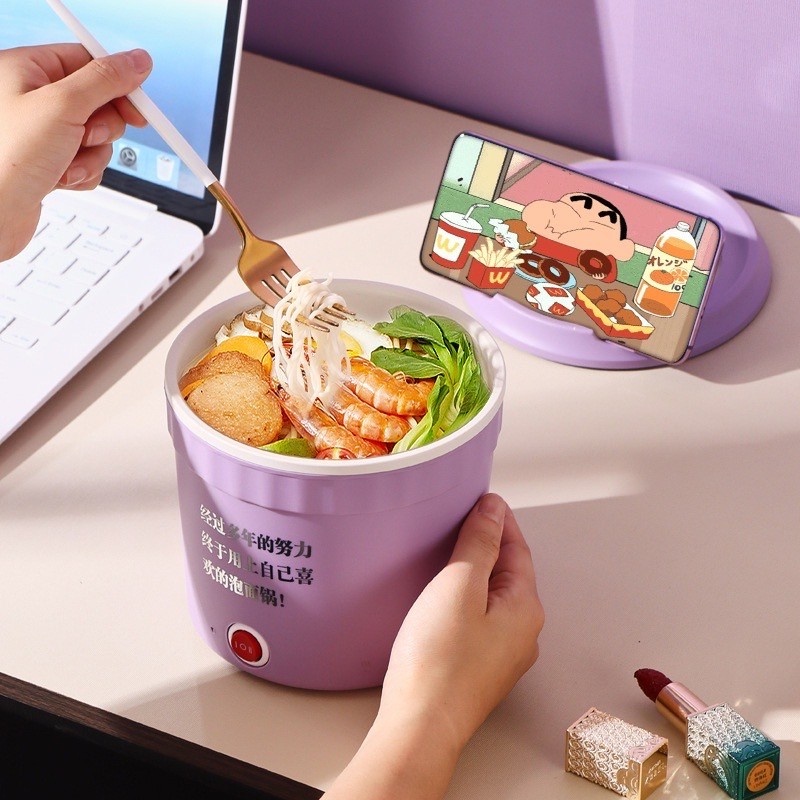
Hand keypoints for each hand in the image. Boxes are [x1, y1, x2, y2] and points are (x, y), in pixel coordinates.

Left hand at [0, 44, 151, 260]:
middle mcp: (31, 97)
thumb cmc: (6, 158)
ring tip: (66, 164)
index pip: (88, 62)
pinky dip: (82, 173)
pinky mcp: (48, 160)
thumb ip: (105, 80)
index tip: (138, 105)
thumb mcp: (63, 106)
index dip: (117, 84)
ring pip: (95, 138)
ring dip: (91, 156)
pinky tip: (61, 178)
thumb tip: (136, 61)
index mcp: (26, 69)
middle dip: (100, 128)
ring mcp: (40, 132)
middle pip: (97, 103)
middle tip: (83, 136)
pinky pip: (86, 161)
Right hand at [322, 493, 543, 799]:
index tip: (482, 499)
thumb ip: (479, 543)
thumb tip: (493, 509)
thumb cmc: (439, 661)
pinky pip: (479, 617)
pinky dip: (465, 595)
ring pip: (492, 595)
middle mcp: (522, 632)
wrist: (421, 725)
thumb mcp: (459, 586)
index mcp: (525, 608)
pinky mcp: (478, 666)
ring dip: (476, 569)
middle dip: (489, 542)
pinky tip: (443, 595)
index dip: (499, 519)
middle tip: (462, 519)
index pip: (518, 548)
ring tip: (450, 551)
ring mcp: (501, 653)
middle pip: (508, 572)